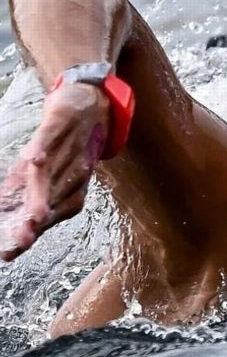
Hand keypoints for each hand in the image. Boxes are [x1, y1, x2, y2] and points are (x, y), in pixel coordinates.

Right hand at [0, 82, 109, 259]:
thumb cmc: (66, 146)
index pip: (44, 213)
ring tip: (33, 215)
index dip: (27, 232)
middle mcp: (65, 170)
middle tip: (24, 240)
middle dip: (37, 220)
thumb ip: (26, 195)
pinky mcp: (59, 123)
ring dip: (41, 193)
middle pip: (50, 198)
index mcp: (61, 186)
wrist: (90, 103)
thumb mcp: (47, 173)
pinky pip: (50, 137)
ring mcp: (63, 147)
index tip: (10, 253)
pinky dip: (43, 148)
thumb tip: (5, 214)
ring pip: (50, 173)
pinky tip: (34, 159)